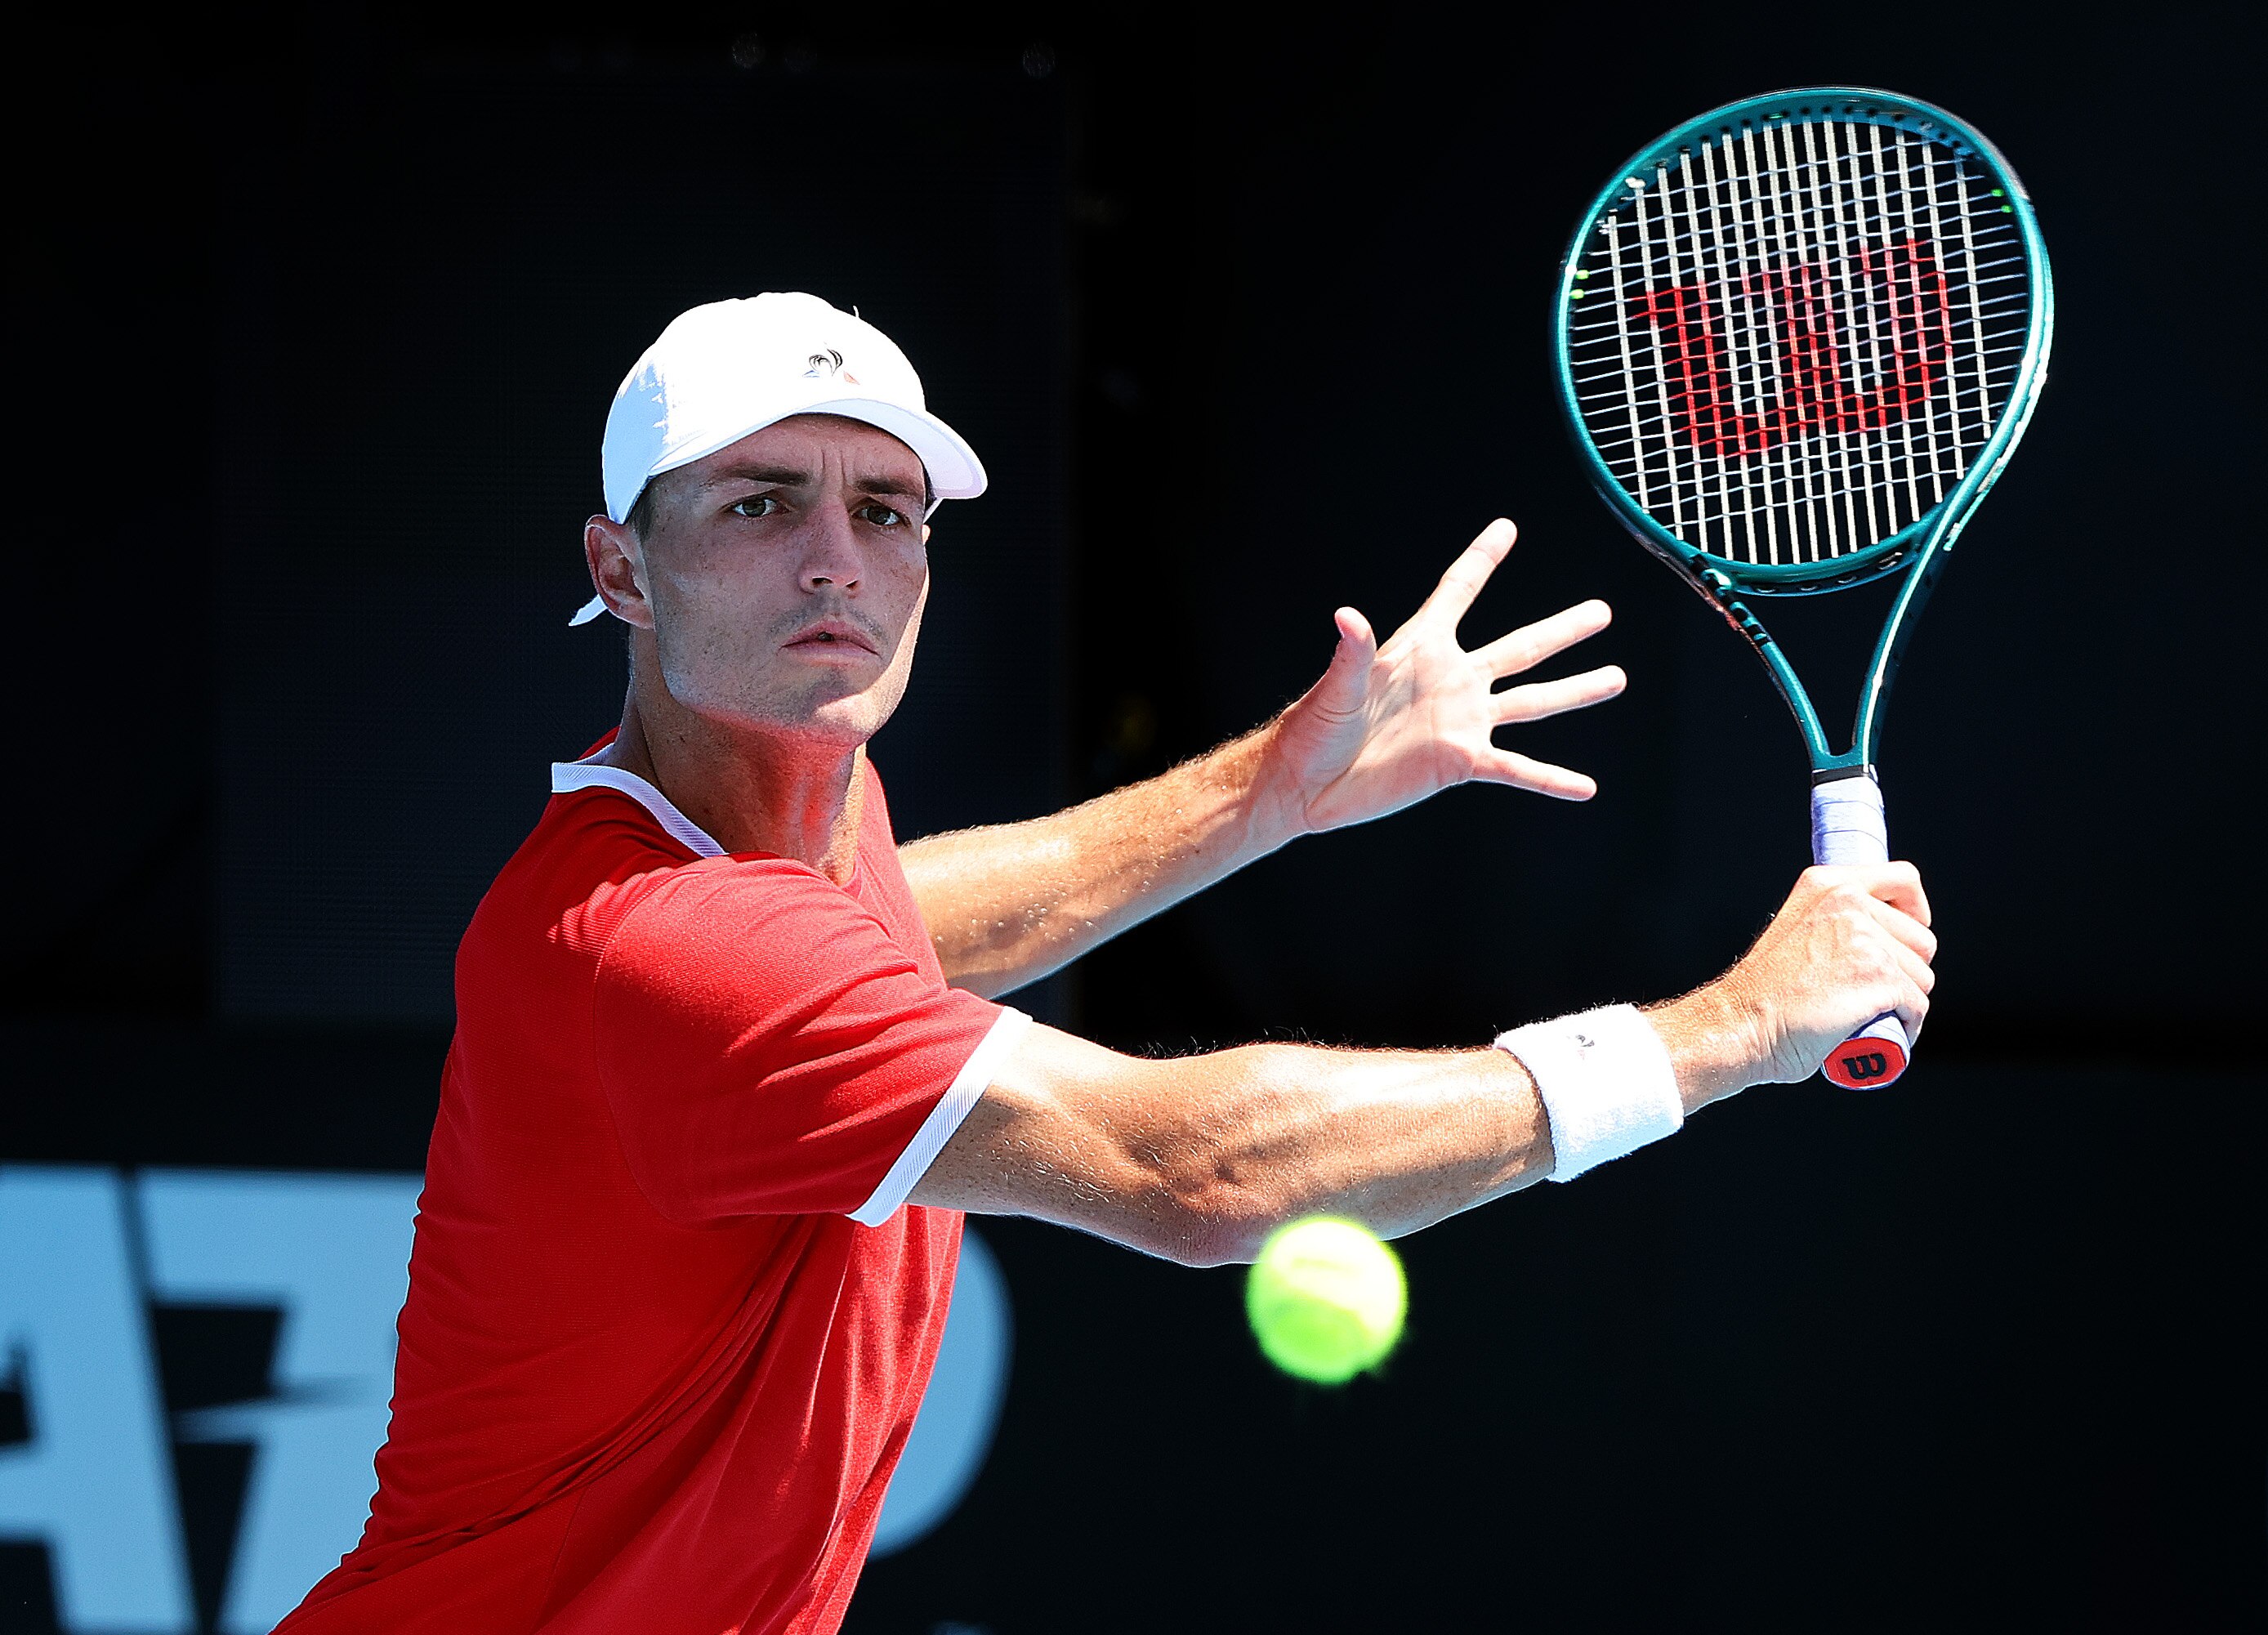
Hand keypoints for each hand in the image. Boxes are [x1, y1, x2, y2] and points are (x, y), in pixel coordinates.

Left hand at [1261, 519, 1626, 836]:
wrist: (1306, 785)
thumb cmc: (1313, 729)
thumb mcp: (1335, 688)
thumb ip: (1352, 654)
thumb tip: (1347, 616)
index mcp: (1420, 648)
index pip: (1458, 593)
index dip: (1481, 560)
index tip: (1506, 528)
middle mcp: (1451, 680)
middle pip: (1520, 647)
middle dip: (1563, 629)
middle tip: (1602, 610)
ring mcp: (1461, 722)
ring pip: (1533, 702)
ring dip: (1576, 690)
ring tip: (1617, 677)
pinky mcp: (1461, 763)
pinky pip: (1517, 768)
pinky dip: (1551, 778)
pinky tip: (1584, 787)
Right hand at [1656, 863, 1937, 1104]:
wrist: (1740, 1024)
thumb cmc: (1763, 992)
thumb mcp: (1797, 926)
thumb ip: (1834, 919)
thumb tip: (1879, 935)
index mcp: (1828, 884)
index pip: (1903, 878)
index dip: (1914, 912)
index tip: (1903, 937)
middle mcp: (1849, 902)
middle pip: (1921, 939)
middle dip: (1905, 971)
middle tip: (1869, 991)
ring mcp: (1866, 940)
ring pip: (1922, 977)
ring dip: (1904, 1002)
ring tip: (1867, 1013)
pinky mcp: (1880, 978)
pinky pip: (1917, 1006)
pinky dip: (1905, 1026)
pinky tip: (1878, 1030)